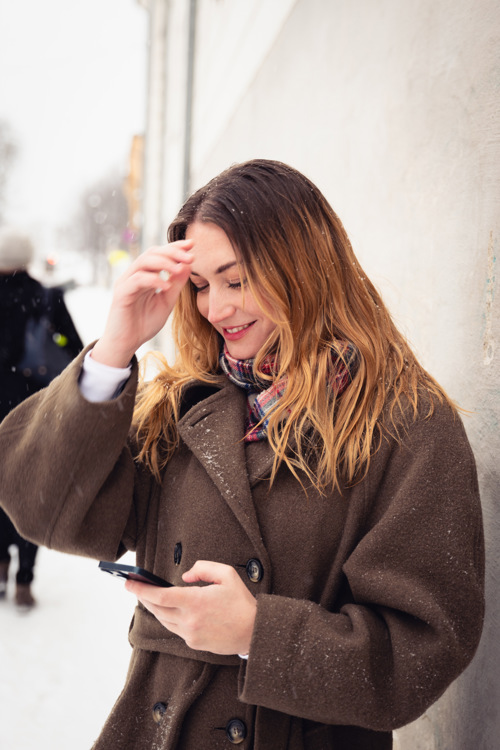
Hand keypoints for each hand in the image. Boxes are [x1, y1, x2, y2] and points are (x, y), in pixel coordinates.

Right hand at [91, 240, 193, 367]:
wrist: (126, 343)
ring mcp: (126, 282)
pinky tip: (166, 286)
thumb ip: (175, 284)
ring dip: (164, 263)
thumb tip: (187, 265)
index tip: (191, 244)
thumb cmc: (144, 323)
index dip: (174, 247)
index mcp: (144, 275)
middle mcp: (134, 275)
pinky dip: (153, 280)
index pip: (159, 254)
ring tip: (180, 269)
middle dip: (172, 252)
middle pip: (151, 253)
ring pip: (143, 262)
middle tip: (190, 256)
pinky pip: (137, 280)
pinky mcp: (121, 293)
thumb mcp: (166, 302)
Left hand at [125, 561, 256, 655]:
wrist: (254, 632)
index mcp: (195, 602)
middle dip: (144, 597)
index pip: (160, 596)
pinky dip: (168, 618)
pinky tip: (168, 610)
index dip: (141, 590)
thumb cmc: (242, 602)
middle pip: (157, 609)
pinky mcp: (194, 643)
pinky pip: (175, 629)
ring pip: (164, 620)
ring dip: (154, 608)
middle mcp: (189, 620)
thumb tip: (184, 576)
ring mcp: (190, 634)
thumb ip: (203, 568)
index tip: (128, 583)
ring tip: (148, 597)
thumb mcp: (226, 575)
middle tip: (134, 587)